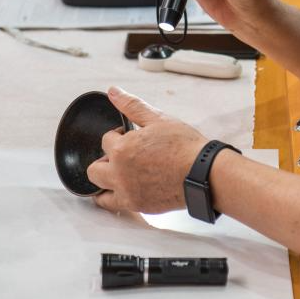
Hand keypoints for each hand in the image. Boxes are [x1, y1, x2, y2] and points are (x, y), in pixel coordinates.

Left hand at [87, 87, 208, 213]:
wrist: (204, 173)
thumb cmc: (186, 147)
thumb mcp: (158, 119)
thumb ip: (132, 106)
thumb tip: (114, 92)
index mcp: (122, 150)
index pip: (106, 140)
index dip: (119, 136)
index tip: (132, 137)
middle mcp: (119, 174)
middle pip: (95, 169)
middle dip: (106, 160)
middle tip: (124, 157)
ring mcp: (128, 193)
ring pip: (100, 191)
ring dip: (105, 182)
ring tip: (121, 175)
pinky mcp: (138, 206)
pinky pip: (115, 206)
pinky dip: (117, 198)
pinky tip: (128, 189)